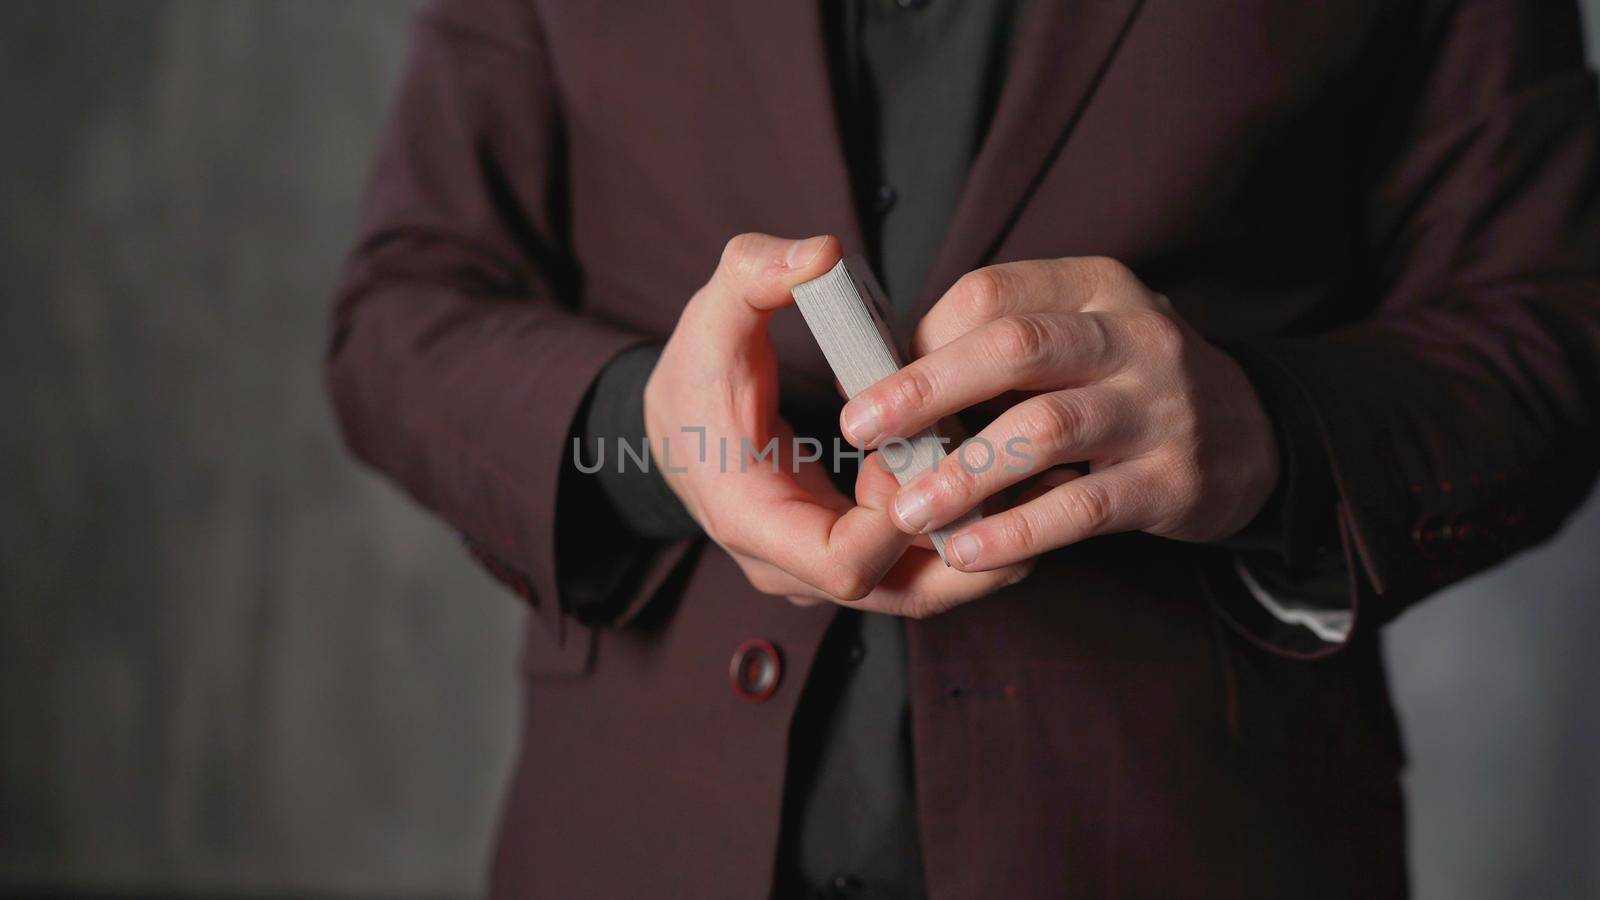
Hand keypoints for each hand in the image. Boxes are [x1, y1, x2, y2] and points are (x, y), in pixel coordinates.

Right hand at [644, 233, 1030, 615]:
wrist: (676, 427)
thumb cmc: (695, 377)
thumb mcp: (713, 316)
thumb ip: (756, 274)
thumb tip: (821, 255)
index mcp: (753, 521)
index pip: (846, 566)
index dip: (903, 518)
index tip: (932, 446)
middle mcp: (789, 567)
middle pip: (902, 595)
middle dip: (969, 538)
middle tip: (1023, 474)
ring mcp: (819, 574)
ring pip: (920, 591)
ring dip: (975, 538)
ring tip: (1028, 474)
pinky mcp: (848, 561)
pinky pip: (915, 568)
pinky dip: (958, 529)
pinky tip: (995, 476)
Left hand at [838, 257, 1279, 571]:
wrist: (1254, 436)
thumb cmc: (1126, 385)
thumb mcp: (1078, 338)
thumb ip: (997, 351)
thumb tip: (886, 394)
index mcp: (1094, 288)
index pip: (992, 295)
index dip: (923, 342)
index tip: (873, 387)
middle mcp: (1133, 336)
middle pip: (1015, 349)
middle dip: (925, 390)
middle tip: (860, 429)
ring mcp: (1160, 407)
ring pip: (1047, 429)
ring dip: (965, 472)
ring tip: (906, 510)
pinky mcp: (1173, 480)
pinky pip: (1083, 508)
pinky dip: (1018, 530)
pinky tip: (967, 551)